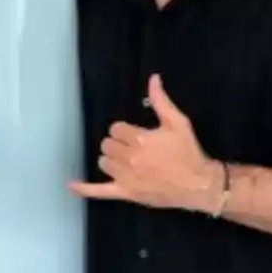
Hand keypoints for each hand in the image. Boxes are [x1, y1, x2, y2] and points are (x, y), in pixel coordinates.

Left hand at [69, 75, 220, 212]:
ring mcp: (126, 177)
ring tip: (126, 161)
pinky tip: (72, 185)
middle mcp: (129, 158)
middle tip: (133, 147)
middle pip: (107, 145)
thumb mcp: (178, 123)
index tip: (136, 134)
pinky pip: (100, 191)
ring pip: (104, 162)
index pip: (115, 129)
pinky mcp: (126, 193)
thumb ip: (161, 101)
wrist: (199, 184)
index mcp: (139, 139)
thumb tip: (153, 79)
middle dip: (118, 143)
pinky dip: (85, 189)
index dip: (124, 130)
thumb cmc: (188, 152)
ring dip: (111, 160)